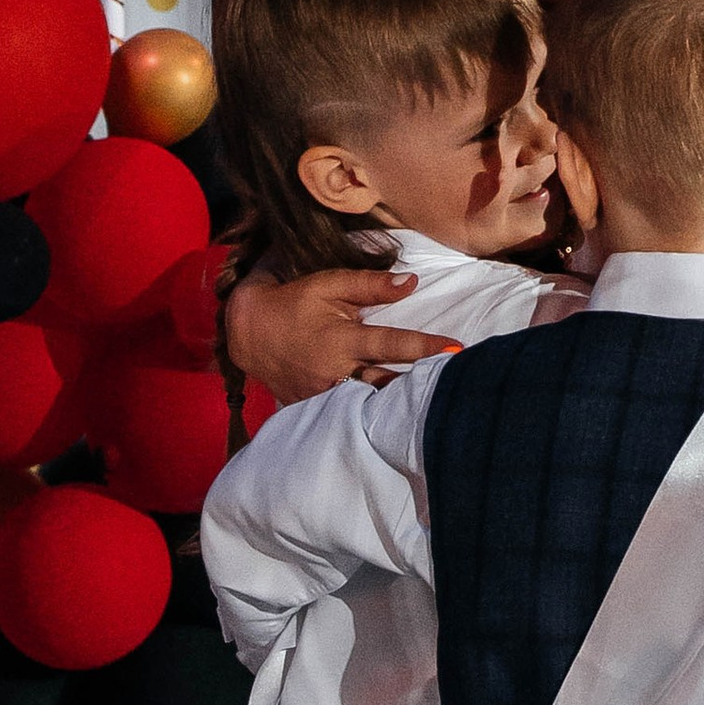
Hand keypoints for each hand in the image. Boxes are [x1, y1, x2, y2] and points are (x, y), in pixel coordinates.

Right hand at [223, 263, 459, 401]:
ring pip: (369, 406)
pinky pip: (347, 416)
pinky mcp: (314, 409)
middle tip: (455, 389)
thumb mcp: (328, 285)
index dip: (424, 346)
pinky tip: (394, 423)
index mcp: (342, 339)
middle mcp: (336, 372)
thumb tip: (412, 281)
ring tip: (434, 410)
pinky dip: (370, 418)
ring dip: (399, 408)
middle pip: (386, 386)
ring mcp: (324, 396)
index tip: (456, 349)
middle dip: (418, 391)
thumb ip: (370, 285)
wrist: (247, 332)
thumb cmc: (293, 302)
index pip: (391, 344)